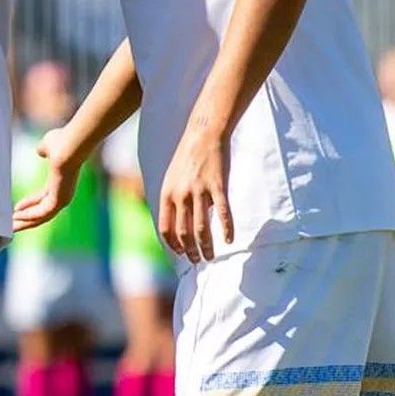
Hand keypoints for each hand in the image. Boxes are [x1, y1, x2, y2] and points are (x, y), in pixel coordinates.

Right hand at [11, 127, 82, 231]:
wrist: (69, 145)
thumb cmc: (62, 142)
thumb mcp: (48, 146)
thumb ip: (43, 150)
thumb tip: (41, 150)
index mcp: (60, 184)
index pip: (43, 199)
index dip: (29, 204)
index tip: (16, 208)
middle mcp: (62, 194)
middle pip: (42, 213)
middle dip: (25, 219)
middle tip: (11, 225)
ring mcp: (62, 199)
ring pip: (41, 217)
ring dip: (25, 222)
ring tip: (10, 226)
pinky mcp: (59, 201)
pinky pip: (42, 214)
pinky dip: (29, 216)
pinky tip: (16, 218)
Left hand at [156, 126, 233, 262]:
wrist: (202, 135)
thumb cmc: (186, 158)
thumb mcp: (170, 179)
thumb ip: (171, 200)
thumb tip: (175, 223)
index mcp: (166, 194)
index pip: (165, 229)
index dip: (172, 245)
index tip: (180, 253)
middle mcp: (181, 195)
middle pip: (184, 233)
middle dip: (190, 251)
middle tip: (197, 260)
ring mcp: (200, 191)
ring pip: (202, 228)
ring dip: (206, 246)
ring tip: (210, 256)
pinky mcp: (218, 186)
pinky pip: (223, 213)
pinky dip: (227, 229)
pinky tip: (229, 240)